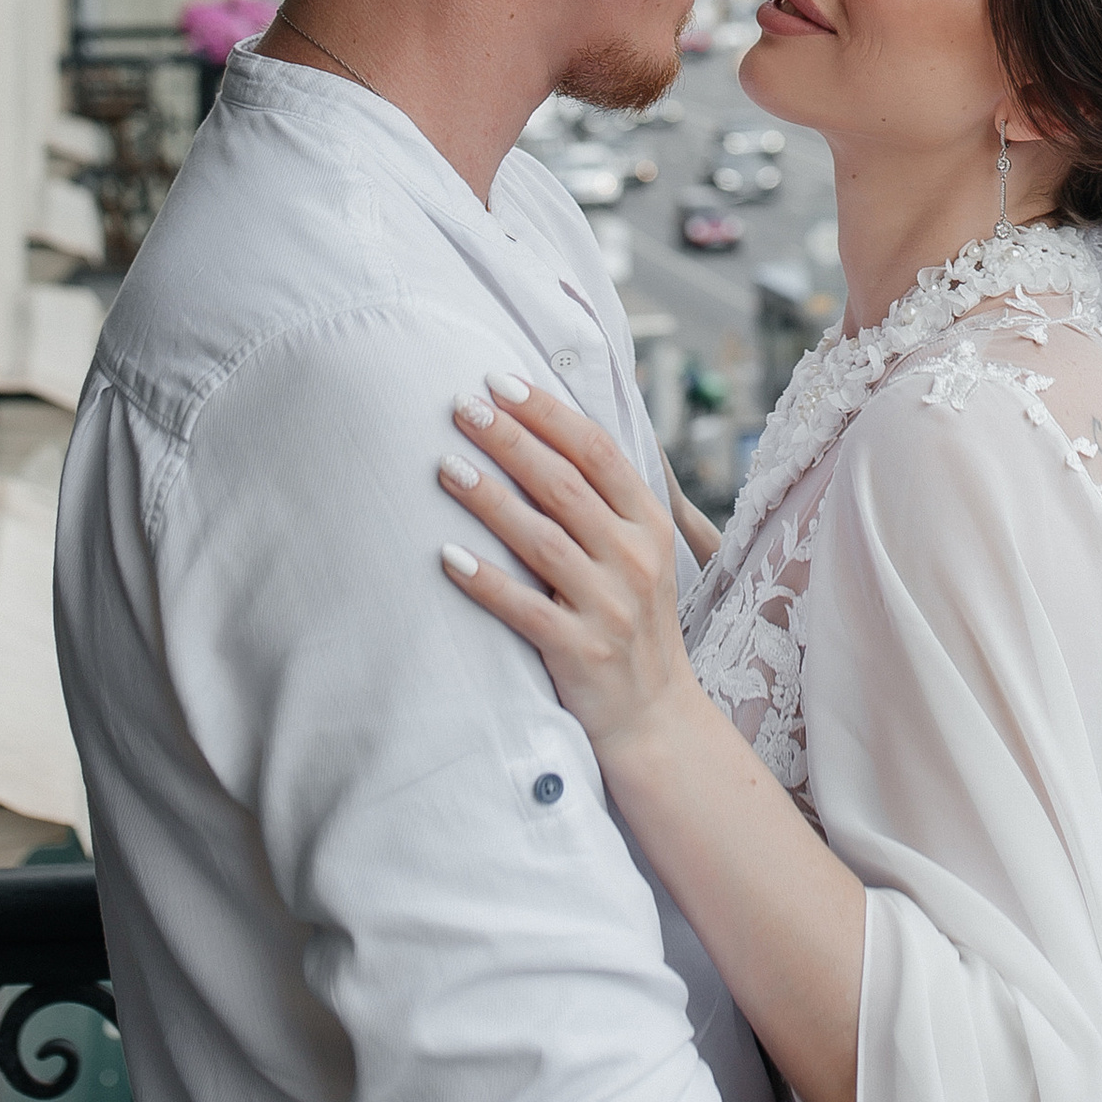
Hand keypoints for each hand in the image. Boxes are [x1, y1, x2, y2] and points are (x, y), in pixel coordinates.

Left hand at [441, 375, 697, 763]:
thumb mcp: (639, 555)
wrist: (656, 720)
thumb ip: (604, 503)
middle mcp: (635, 559)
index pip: (598, 452)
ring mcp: (610, 607)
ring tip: (445, 464)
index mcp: (650, 525)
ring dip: (489, 498)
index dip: (548, 413)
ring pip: (541, 539)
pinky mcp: (580, 653)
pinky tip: (447, 556)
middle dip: (510, 439)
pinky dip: (485, 581)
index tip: (500, 381)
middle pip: (565, 485)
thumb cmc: (632, 623)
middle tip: (461, 405)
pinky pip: (524, 609)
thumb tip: (544, 432)